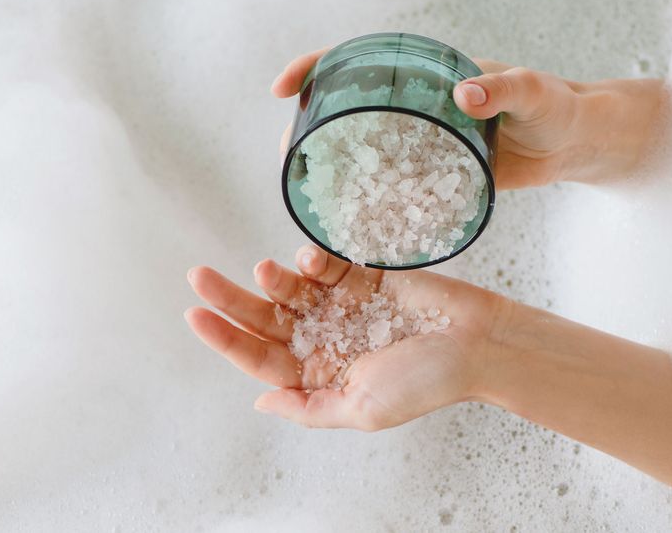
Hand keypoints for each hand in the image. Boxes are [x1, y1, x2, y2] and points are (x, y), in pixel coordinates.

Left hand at [184, 244, 510, 429]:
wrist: (477, 343)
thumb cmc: (427, 383)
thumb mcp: (361, 410)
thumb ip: (308, 407)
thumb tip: (258, 403)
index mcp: (321, 376)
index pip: (260, 357)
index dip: (226, 337)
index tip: (194, 315)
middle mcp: (327, 341)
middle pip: (266, 320)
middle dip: (231, 299)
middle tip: (199, 276)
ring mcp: (346, 308)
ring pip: (291, 291)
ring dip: (273, 280)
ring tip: (267, 271)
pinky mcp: (367, 279)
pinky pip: (328, 267)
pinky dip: (312, 262)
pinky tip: (307, 261)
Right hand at [271, 49, 663, 189]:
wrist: (581, 142)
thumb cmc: (559, 106)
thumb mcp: (532, 92)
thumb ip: (504, 90)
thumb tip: (466, 92)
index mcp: (430, 71)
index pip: (360, 59)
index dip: (317, 67)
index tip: (285, 87)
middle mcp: (420, 103)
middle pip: (350, 107)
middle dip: (312, 125)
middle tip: (291, 155)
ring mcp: (427, 140)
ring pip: (367, 148)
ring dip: (335, 166)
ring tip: (309, 191)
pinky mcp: (441, 173)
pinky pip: (398, 183)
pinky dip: (375, 197)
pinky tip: (355, 220)